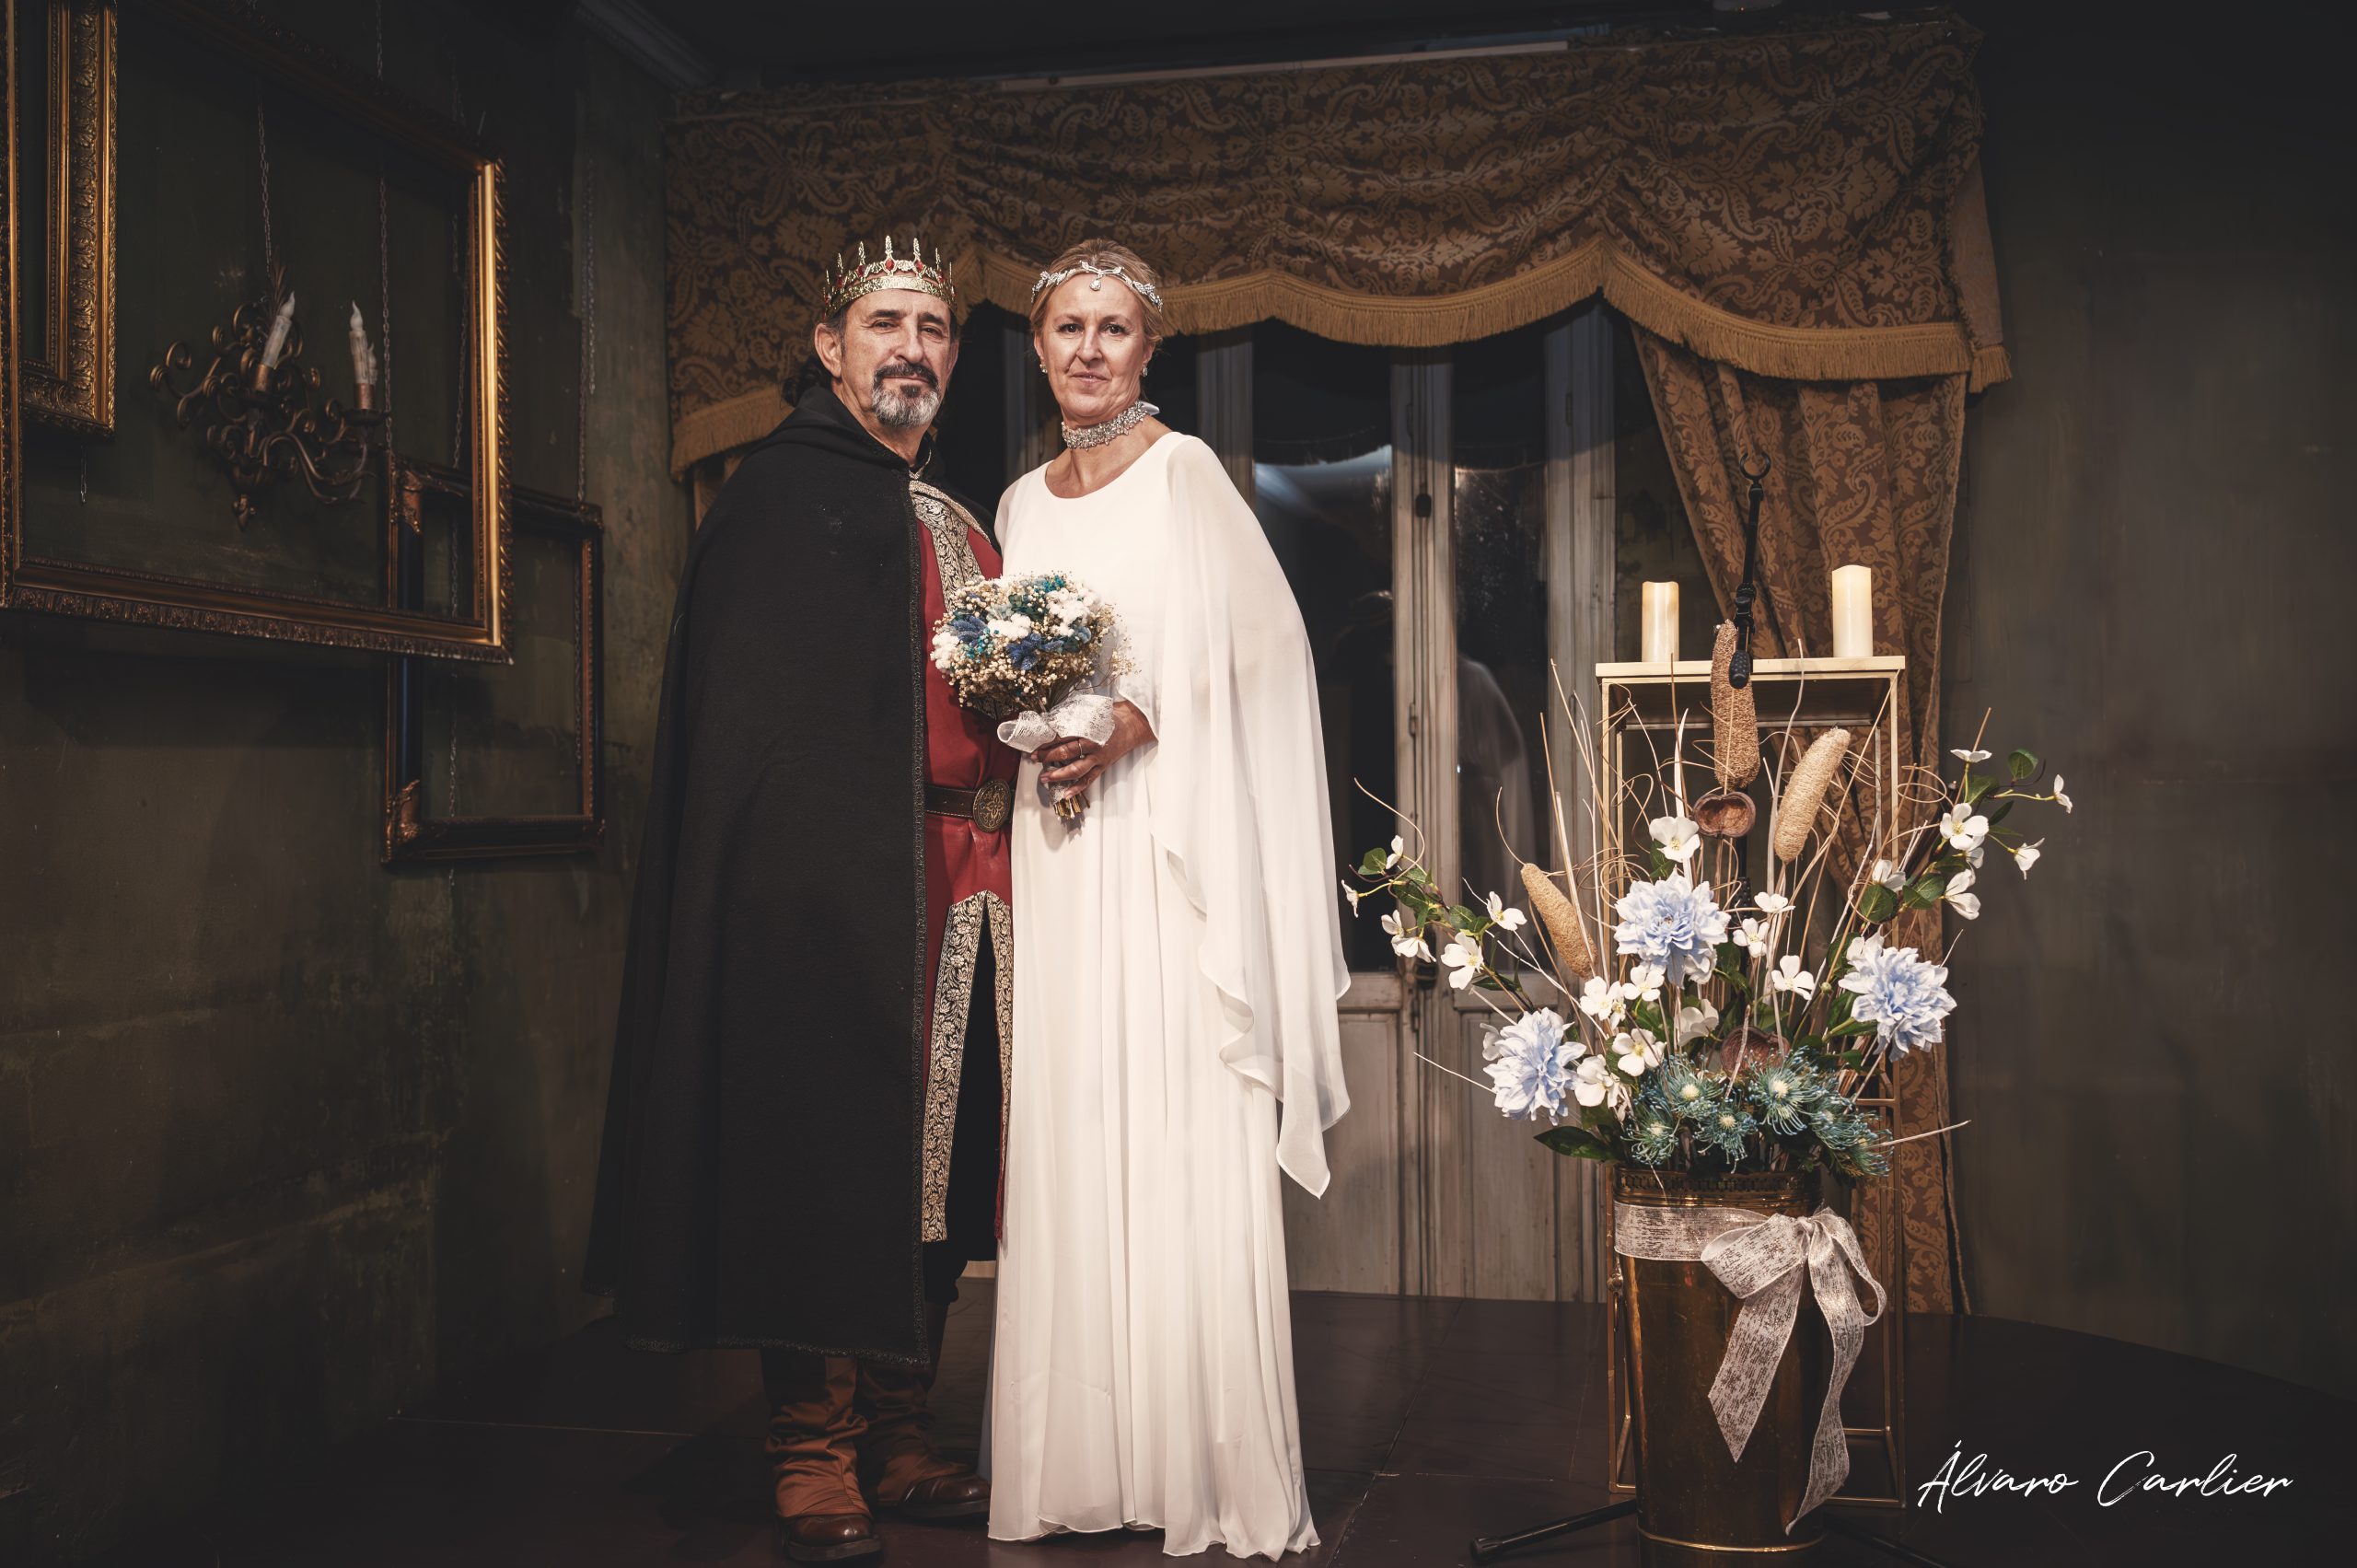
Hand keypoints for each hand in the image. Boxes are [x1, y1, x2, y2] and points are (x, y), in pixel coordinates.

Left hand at [1036, 700, 1152, 788]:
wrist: (1132, 725)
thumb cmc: (1110, 716)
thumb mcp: (1091, 711)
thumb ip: (1073, 717)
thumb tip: (1051, 722)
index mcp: (1088, 729)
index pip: (1063, 736)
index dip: (1047, 741)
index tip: (1036, 743)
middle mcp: (1092, 745)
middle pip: (1066, 753)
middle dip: (1047, 756)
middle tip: (1034, 758)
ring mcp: (1098, 758)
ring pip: (1076, 770)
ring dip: (1058, 775)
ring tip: (1044, 778)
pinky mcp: (1102, 766)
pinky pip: (1089, 780)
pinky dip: (1077, 788)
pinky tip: (1066, 794)